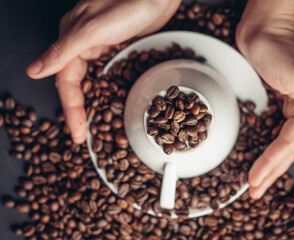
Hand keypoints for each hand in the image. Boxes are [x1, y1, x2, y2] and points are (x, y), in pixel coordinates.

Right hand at [27, 0, 179, 142]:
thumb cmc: (129, 5)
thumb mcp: (93, 29)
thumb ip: (63, 50)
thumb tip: (34, 71)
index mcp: (72, 40)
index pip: (67, 82)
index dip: (71, 109)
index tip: (77, 133)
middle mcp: (82, 44)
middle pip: (76, 84)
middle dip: (78, 110)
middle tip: (83, 135)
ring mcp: (100, 46)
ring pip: (90, 80)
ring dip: (90, 102)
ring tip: (93, 124)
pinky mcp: (116, 47)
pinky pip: (105, 73)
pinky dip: (105, 89)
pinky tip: (108, 101)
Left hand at [236, 0, 293, 198]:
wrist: (263, 29)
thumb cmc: (279, 47)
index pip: (291, 144)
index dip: (273, 164)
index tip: (255, 180)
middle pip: (288, 149)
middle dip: (271, 171)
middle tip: (255, 191)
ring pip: (282, 143)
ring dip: (271, 163)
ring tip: (258, 181)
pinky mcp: (283, 102)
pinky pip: (278, 132)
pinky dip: (270, 146)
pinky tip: (266, 156)